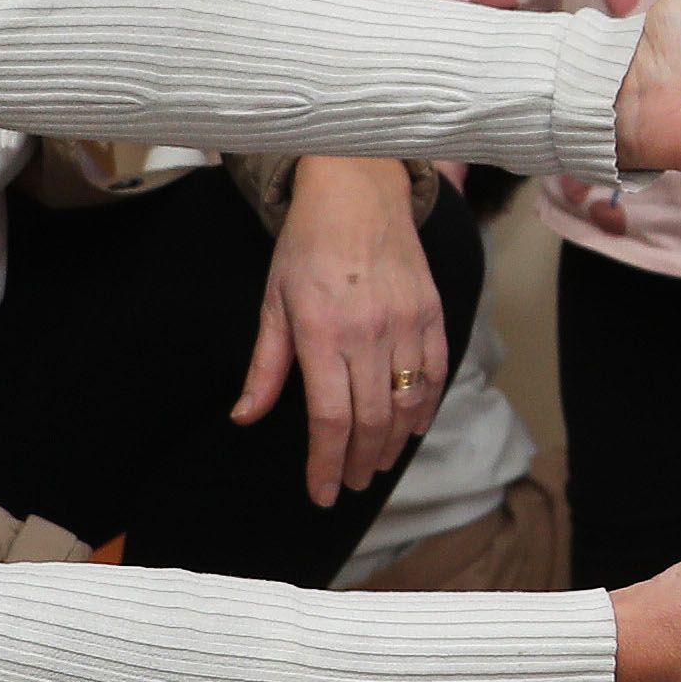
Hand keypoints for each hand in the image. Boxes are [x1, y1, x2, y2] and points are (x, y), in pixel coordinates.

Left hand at [230, 154, 445, 499]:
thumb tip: (245, 416)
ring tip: (375, 464)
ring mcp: (407, 322)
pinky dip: (425, 408)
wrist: (357, 189)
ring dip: (391, 443)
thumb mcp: (274, 302)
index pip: (330, 417)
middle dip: (359, 461)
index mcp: (322, 332)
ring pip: (406, 403)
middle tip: (349, 483)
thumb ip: (265, 366)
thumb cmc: (307, 245)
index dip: (326, 463)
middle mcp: (369, 332)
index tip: (322, 493)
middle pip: (370, 419)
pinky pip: (435, 374)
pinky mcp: (432, 312)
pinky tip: (411, 428)